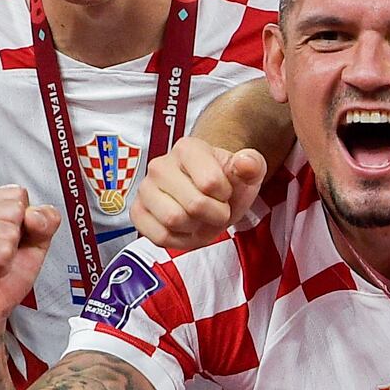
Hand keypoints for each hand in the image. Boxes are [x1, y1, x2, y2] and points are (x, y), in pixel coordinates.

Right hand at [0, 185, 59, 350]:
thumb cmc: (2, 277)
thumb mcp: (34, 242)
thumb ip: (45, 220)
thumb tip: (35, 214)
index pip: (17, 193)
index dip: (23, 223)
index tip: (4, 241)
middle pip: (14, 209)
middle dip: (15, 239)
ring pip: (9, 231)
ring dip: (8, 255)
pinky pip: (1, 251)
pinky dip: (2, 266)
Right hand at [131, 135, 267, 250]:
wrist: (209, 192)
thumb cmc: (227, 181)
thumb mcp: (247, 171)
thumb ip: (252, 165)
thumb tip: (246, 163)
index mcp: (188, 148)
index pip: (210, 183)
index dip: (225, 195)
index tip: (226, 191)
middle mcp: (160, 165)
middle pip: (193, 205)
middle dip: (214, 215)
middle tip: (217, 209)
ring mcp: (145, 189)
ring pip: (173, 220)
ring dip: (196, 228)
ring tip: (202, 218)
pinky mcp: (137, 212)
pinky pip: (159, 237)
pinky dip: (180, 240)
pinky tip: (188, 229)